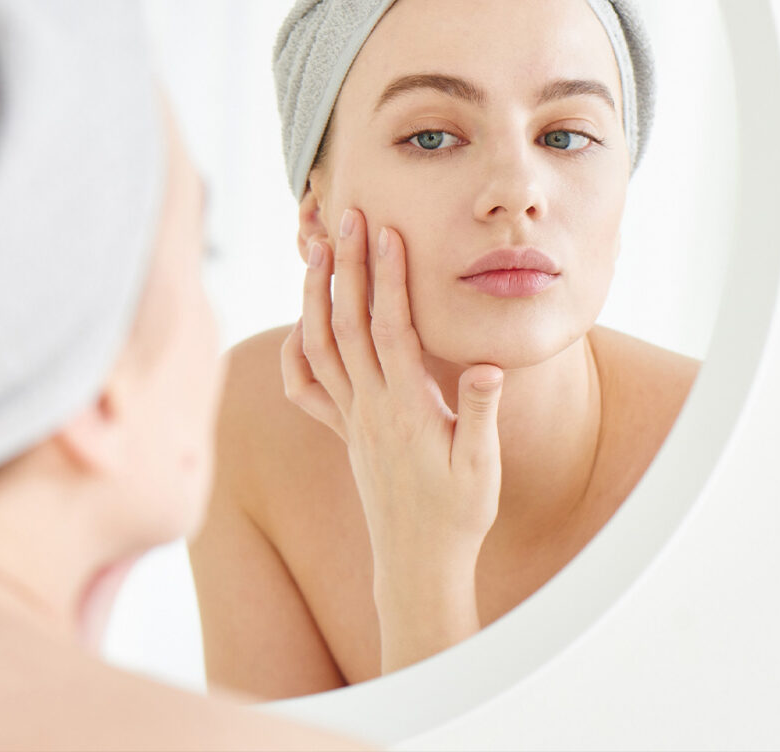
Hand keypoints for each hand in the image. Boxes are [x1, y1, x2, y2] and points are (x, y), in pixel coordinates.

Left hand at [281, 208, 503, 670]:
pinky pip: (304, 387)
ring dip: (315, 295)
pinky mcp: (343, 431)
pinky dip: (295, 351)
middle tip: (345, 216)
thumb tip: (485, 366)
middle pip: (347, 325)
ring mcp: (350, 418)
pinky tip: (299, 323)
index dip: (388, 278)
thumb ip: (480, 413)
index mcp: (406, 408)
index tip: (386, 232)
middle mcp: (369, 407)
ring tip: (315, 248)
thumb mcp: (482, 466)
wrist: (418, 562)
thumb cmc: (457, 513)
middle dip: (345, 266)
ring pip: (319, 347)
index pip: (391, 329)